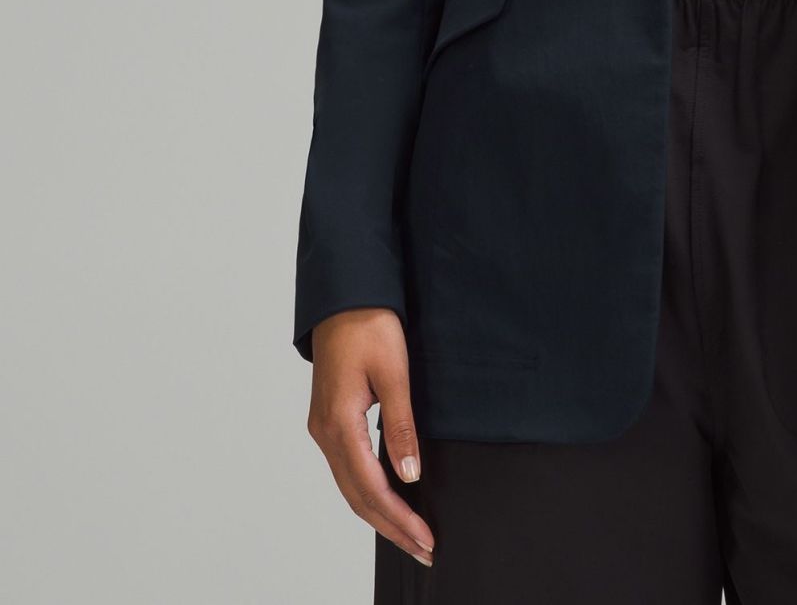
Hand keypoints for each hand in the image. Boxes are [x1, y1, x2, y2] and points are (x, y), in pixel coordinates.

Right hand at [305, 309, 435, 566]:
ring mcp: (323, 427)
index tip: (424, 537)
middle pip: (357, 496)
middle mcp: (325, 432)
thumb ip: (401, 424)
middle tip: (424, 548)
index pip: (371, 487)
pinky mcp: (330, 419)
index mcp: (339, 424)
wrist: (345, 295)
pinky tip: (388, 498)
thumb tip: (410, 473)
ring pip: (350, 485)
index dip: (398, 518)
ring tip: (410, 533)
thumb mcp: (394, 372)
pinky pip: (348, 467)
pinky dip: (368, 490)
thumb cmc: (369, 325)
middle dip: (391, 526)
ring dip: (379, 512)